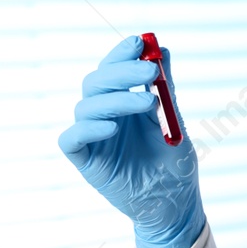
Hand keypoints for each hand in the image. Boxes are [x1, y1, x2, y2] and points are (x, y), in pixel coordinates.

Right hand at [58, 34, 205, 247]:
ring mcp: (93, 137)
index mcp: (124, 102)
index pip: (112, 69)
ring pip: (86, 107)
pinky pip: (72, 139)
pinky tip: (113, 127)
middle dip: (122, 72)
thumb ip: (165, 89)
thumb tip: (161, 49)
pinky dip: (89, 129)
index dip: (120, 53)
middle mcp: (104, 115)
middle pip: (96, 82)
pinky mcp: (84, 160)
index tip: (139, 42)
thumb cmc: (174, 165)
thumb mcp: (174, 121)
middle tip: (149, 72)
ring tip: (148, 103)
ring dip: (116, 100)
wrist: (174, 205)